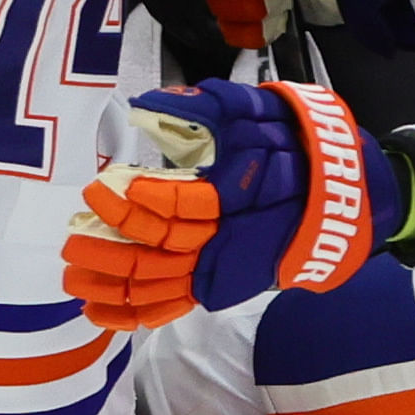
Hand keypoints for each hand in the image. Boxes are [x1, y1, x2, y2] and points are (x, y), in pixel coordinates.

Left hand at [58, 79, 413, 331]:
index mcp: (240, 201)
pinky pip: (170, 307)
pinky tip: (96, 312)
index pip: (185, 208)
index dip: (145, 201)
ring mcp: (221, 269)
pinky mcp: (217, 286)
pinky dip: (132, 314)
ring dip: (110, 282)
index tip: (111, 187)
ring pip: (157, 285)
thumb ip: (211, 106)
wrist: (341, 202)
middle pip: (159, 253)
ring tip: (72, 271)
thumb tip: (151, 100)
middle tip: (74, 232)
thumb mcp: (261, 113)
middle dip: (110, 247)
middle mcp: (228, 242)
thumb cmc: (296, 150)